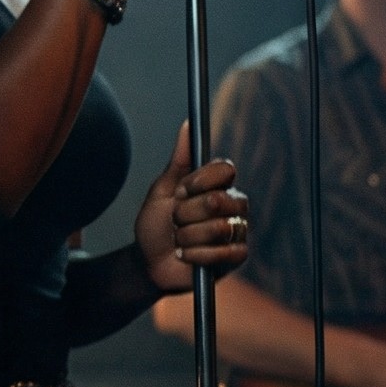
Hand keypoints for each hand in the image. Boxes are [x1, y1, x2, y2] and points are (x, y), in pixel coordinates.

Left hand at [134, 123, 249, 293]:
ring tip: (179, 240)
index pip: (225, 169)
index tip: (180, 191)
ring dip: (188, 236)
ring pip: (219, 227)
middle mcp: (232, 205)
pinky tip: (187, 256)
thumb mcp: (162, 190)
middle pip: (218, 199)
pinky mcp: (237, 256)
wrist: (148, 262)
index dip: (200, 181)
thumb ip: (179, 160)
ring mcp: (237, 230)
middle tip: (175, 220)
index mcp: (217, 186)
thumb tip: (188, 124)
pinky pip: (225, 252)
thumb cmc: (156, 224)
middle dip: (185, 213)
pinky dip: (197, 255)